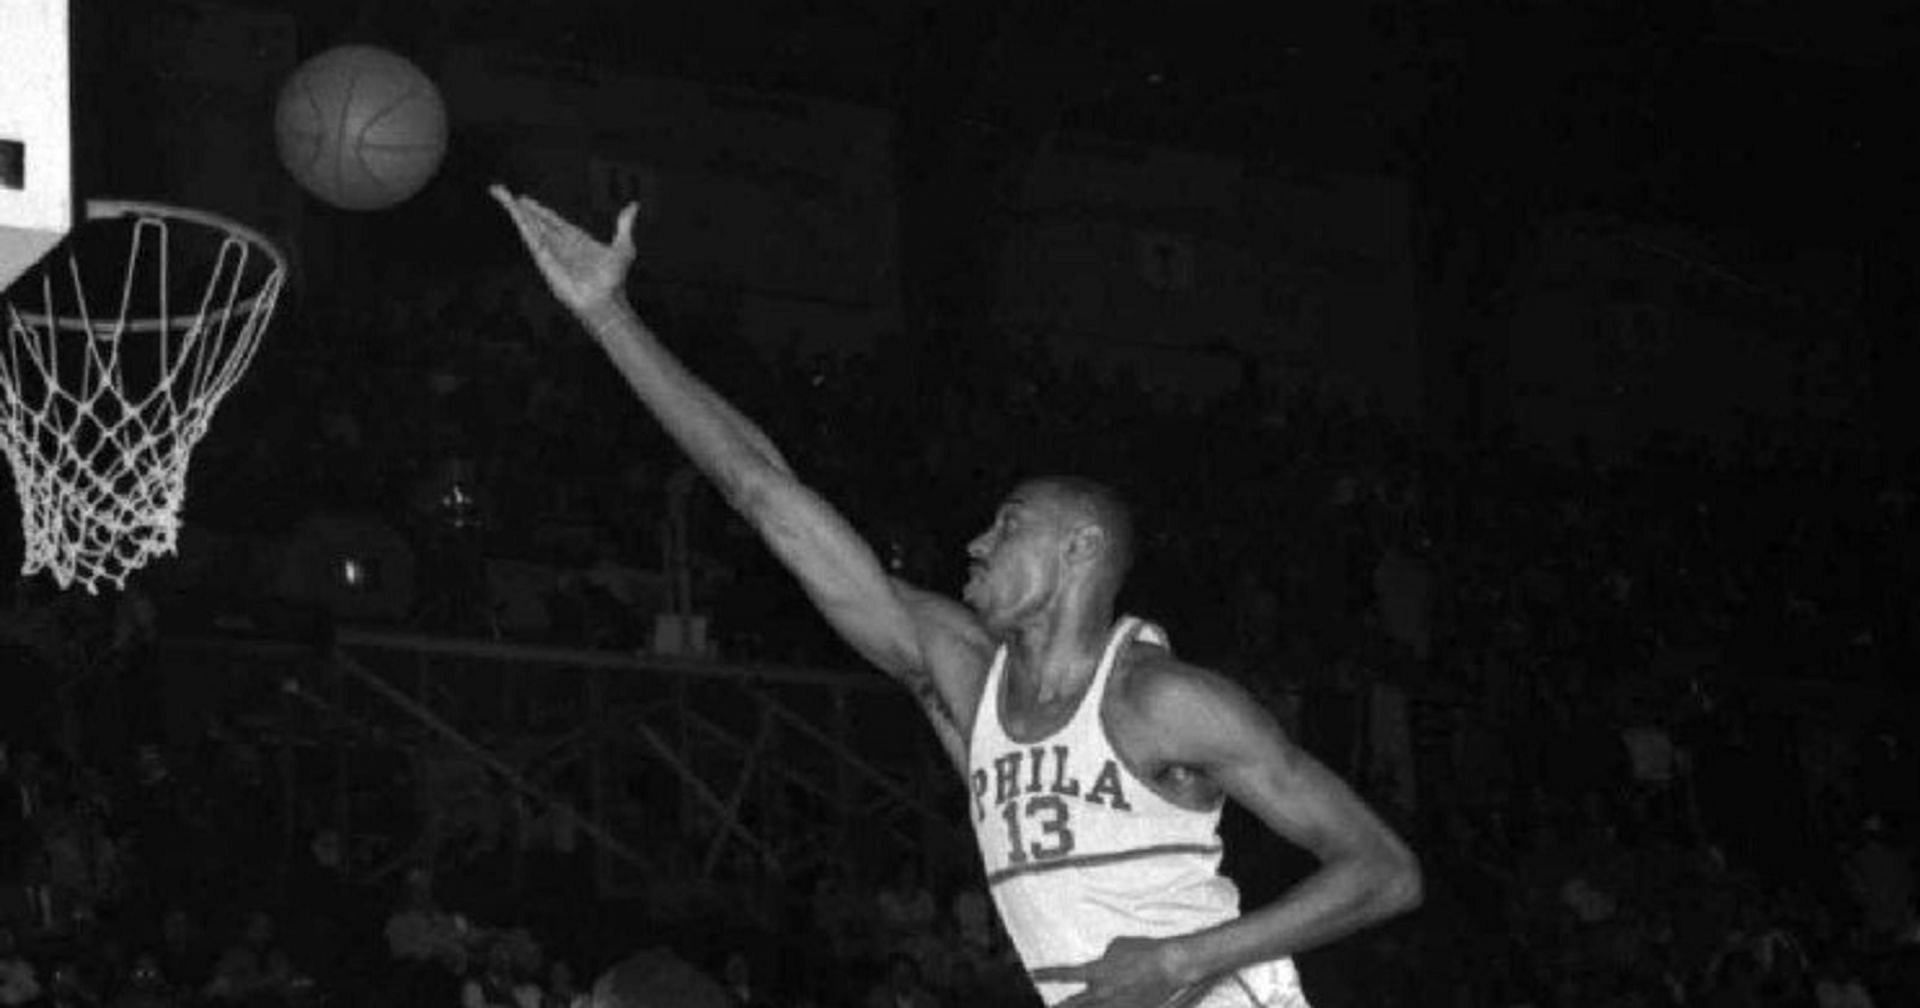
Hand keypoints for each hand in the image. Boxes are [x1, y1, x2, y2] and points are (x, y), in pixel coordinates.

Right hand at [490, 184, 636, 316]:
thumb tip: (633, 206)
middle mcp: (560, 244)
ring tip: (500, 193)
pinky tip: (513, 211)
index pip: (552, 221)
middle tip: (502, 191)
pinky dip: (521, 223)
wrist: (606, 299)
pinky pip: (530, 237)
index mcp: (576, 240)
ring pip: (529, 225)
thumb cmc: (614, 280)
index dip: (538, 210)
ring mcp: (550, 251)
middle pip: (535, 221)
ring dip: (514, 210)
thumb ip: (624, 225)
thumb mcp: (623, 247)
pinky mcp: (544, 258)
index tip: (524, 200)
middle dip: (519, 207)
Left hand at [1052, 936, 1207, 1007]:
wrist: (1169, 965)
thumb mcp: (1117, 945)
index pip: (1064, 973)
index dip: (1045, 974)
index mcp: (1096, 971)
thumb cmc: (1144, 951)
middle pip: (1072, 1005)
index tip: (1030, 974)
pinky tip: (1103, 1007)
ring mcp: (1115, 1006)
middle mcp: (1102, 992)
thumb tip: (1101, 968)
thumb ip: (1103, 959)